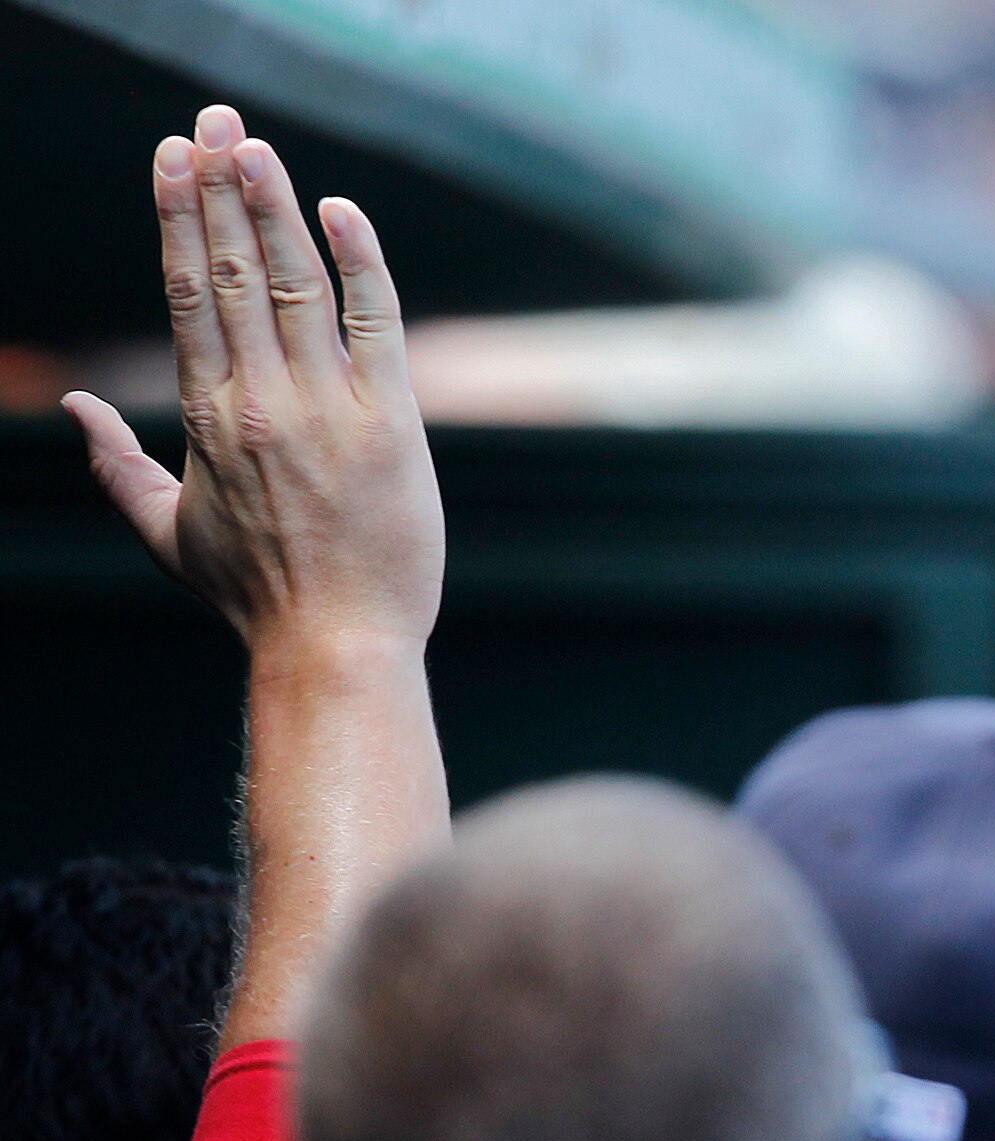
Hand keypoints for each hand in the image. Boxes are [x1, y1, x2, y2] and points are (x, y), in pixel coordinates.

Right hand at [63, 104, 441, 664]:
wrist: (336, 644)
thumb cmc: (255, 594)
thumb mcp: (167, 532)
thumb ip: (117, 466)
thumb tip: (77, 409)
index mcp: (207, 416)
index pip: (186, 295)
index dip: (177, 217)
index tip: (172, 158)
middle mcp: (262, 401)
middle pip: (234, 272)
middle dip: (222, 189)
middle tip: (216, 121)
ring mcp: (329, 410)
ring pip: (298, 285)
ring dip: (278, 208)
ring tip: (259, 146)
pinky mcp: (394, 425)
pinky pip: (378, 326)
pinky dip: (362, 264)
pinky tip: (342, 211)